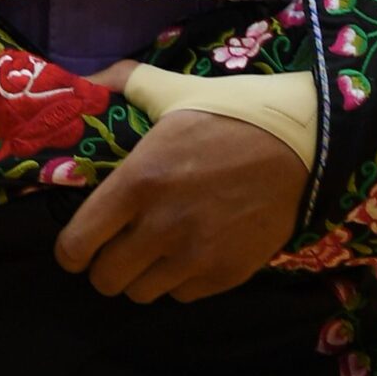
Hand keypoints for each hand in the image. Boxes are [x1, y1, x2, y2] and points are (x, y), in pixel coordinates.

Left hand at [55, 66, 307, 302]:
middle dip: (106, 265)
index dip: (71, 251)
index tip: (80, 244)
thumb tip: (88, 79)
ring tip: (157, 250)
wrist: (305, 143)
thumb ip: (123, 83)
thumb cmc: (233, 113)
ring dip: (144, 274)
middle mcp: (160, 227)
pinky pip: (183, 296)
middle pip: (106, 280)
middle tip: (120, 246)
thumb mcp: (173, 90)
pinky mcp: (228, 274)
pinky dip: (181, 280)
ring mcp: (195, 256)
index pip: (75, 246)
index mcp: (137, 182)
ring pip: (142, 294)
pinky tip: (192, 252)